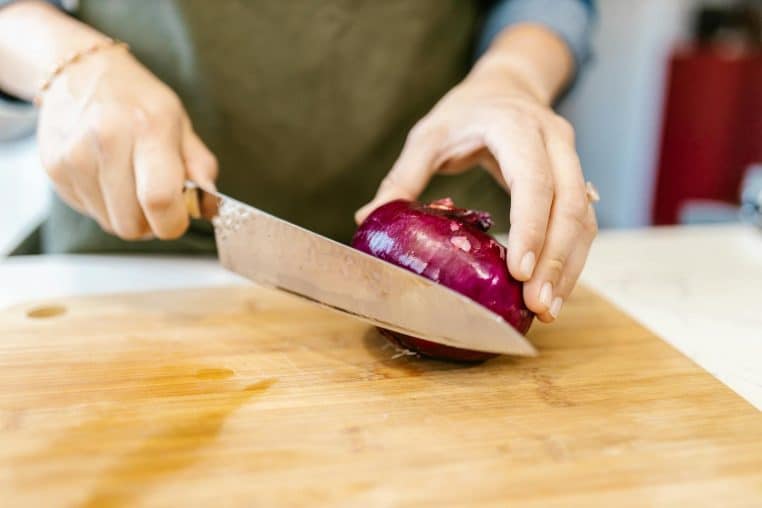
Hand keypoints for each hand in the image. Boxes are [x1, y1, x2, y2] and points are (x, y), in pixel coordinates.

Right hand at [37, 46, 216, 239]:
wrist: (81, 72)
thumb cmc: (138, 101)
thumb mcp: (179, 123)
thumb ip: (200, 166)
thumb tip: (210, 204)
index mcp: (149, 128)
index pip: (160, 200)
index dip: (173, 223)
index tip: (180, 217)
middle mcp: (107, 140)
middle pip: (132, 224)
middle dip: (151, 222)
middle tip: (156, 199)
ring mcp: (74, 156)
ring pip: (110, 223)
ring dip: (127, 215)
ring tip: (131, 182)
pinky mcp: (53, 168)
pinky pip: (89, 212)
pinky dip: (104, 205)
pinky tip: (107, 176)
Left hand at [356, 64, 596, 322]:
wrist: (507, 86)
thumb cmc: (465, 112)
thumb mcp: (428, 135)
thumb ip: (403, 176)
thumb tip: (369, 219)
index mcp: (516, 127)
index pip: (533, 180)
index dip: (530, 227)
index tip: (519, 272)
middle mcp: (554, 141)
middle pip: (569, 206)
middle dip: (556, 260)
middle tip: (538, 305)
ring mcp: (572, 159)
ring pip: (583, 218)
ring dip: (570, 266)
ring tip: (548, 309)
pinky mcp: (576, 179)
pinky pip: (583, 222)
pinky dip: (572, 258)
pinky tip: (555, 288)